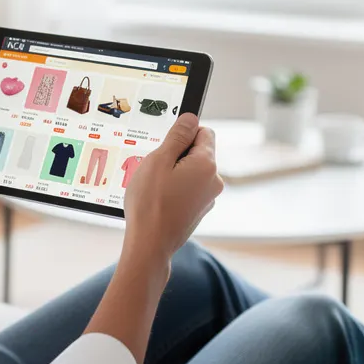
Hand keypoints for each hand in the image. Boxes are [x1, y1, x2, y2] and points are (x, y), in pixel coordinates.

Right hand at [123, 114, 222, 269]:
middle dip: (177, 155)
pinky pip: (188, 189)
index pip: (204, 131)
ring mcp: (208, 198)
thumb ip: (177, 136)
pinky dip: (175, 190)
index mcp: (207, 164)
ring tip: (155, 188)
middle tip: (156, 169)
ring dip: (175, 173)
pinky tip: (159, 201)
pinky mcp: (199, 211)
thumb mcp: (159, 160)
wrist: (150, 246)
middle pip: (198, 152)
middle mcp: (214, 181)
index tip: (165, 145)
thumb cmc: (150, 204)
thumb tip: (190, 118)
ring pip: (191, 172)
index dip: (183, 133)